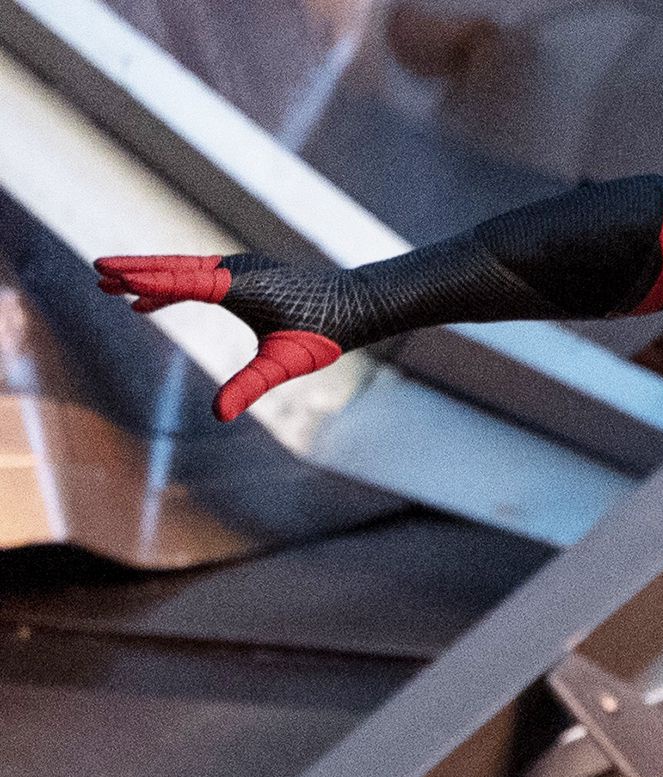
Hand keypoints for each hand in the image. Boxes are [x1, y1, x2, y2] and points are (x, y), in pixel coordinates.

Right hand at [95, 253, 346, 421]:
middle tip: (97, 271)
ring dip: (150, 277)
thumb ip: (249, 387)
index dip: (145, 279)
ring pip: (185, 270)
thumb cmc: (323, 334)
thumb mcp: (283, 364)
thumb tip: (219, 416)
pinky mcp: (249, 274)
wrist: (358, 304)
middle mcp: (238, 270)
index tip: (111, 274)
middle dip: (136, 271)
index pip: (183, 281)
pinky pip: (199, 277)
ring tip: (113, 287)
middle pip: (175, 267)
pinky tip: (151, 303)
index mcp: (242, 286)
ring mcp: (243, 269)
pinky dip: (172, 286)